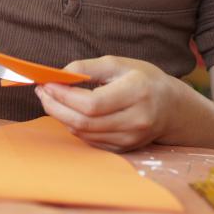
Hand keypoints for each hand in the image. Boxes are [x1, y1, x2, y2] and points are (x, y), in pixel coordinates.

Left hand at [35, 56, 176, 151]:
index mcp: (137, 92)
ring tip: (51, 99)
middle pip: (84, 121)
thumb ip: (89, 67)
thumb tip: (60, 74)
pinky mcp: (123, 149)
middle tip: (42, 92)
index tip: (47, 83)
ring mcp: (130, 139)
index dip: (65, 96)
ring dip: (62, 117)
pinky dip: (75, 126)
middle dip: (56, 107)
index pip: (92, 103)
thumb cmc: (144, 79)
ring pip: (84, 133)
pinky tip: (69, 112)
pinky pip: (90, 140)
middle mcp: (135, 120)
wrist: (171, 107)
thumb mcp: (119, 64)